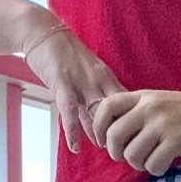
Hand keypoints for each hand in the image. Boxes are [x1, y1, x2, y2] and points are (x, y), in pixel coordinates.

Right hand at [21, 21, 125, 154]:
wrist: (42, 31)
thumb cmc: (64, 56)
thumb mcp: (85, 77)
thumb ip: (94, 101)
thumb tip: (106, 126)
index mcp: (107, 78)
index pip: (127, 104)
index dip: (134, 123)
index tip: (138, 140)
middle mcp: (98, 80)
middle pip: (117, 110)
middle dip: (123, 130)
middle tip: (128, 149)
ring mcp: (81, 82)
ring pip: (98, 111)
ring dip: (103, 133)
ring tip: (109, 150)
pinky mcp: (62, 83)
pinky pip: (70, 110)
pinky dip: (73, 130)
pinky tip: (75, 147)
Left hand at [93, 88, 180, 174]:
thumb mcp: (160, 102)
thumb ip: (137, 112)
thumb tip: (112, 136)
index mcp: (143, 96)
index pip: (106, 107)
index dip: (97, 128)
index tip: (103, 143)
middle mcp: (150, 108)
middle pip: (113, 136)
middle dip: (117, 153)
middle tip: (128, 156)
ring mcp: (163, 124)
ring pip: (131, 155)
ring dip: (139, 164)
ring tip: (152, 159)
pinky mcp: (177, 141)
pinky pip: (152, 165)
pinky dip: (156, 170)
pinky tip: (164, 164)